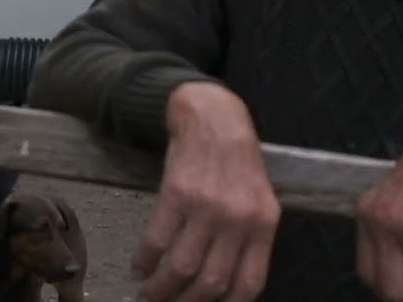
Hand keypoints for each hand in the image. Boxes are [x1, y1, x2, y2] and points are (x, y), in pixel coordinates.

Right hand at [134, 82, 280, 301]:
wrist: (214, 117)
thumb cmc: (237, 162)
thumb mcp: (258, 199)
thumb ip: (249, 239)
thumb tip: (225, 285)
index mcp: (263, 225)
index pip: (248, 283)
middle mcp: (238, 220)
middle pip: (211, 282)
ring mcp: (207, 207)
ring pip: (181, 267)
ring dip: (160, 289)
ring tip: (148, 295)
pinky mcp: (177, 193)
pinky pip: (157, 240)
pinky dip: (145, 261)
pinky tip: (139, 267)